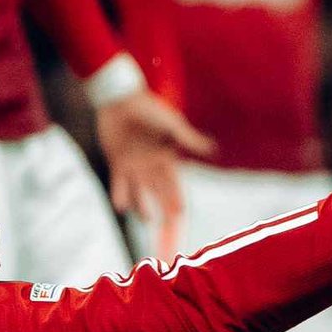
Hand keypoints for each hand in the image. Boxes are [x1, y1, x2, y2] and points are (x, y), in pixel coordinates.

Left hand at [96, 91, 215, 221]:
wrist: (120, 98)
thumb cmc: (148, 108)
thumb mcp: (171, 124)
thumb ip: (189, 139)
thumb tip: (213, 149)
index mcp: (167, 160)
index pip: (175, 188)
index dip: (178, 203)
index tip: (182, 217)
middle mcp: (152, 167)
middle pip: (161, 197)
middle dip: (166, 214)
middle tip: (169, 232)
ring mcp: (135, 166)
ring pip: (141, 194)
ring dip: (143, 208)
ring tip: (147, 221)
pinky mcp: (118, 162)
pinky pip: (119, 184)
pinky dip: (120, 196)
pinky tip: (121, 207)